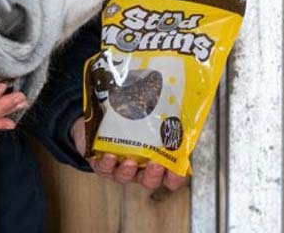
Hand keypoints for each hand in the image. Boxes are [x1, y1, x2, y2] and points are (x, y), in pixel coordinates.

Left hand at [70, 117, 187, 191]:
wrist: (101, 115)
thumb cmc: (130, 117)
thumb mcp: (149, 115)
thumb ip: (164, 114)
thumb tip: (181, 102)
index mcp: (154, 157)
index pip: (170, 175)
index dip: (175, 177)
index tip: (176, 170)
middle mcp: (138, 166)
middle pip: (149, 180)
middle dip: (154, 175)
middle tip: (156, 164)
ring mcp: (119, 166)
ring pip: (125, 176)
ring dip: (129, 171)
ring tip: (130, 162)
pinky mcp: (101, 162)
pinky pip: (104, 169)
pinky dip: (107, 165)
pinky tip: (110, 156)